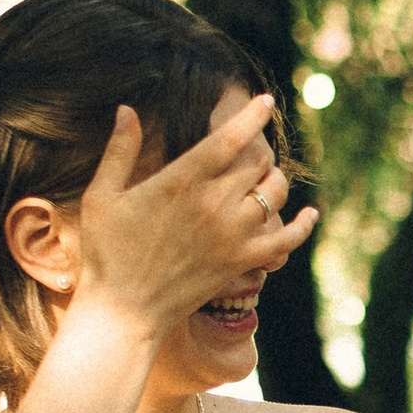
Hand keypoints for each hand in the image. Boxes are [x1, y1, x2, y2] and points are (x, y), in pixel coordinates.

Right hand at [74, 96, 318, 339]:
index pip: (228, 139)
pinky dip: (302, 226)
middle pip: (256, 163)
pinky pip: (286, 241)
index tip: (265, 102)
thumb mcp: (103, 196)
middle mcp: (212, 205)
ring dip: (275, 181)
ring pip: (274, 194)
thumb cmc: (106, 253)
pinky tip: (310, 214)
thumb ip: (120, 150)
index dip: (251, 116)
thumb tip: (126, 109)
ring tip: (265, 178)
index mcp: (180, 182)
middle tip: (251, 151)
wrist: (124, 311)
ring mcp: (231, 235)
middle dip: (257, 151)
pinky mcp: (241, 263)